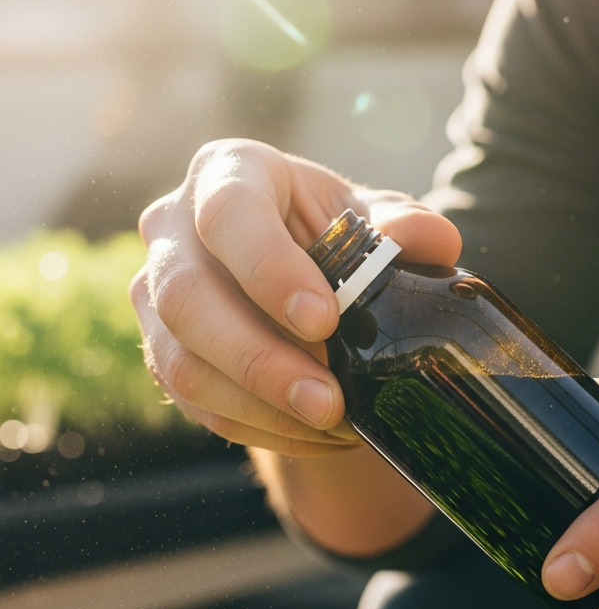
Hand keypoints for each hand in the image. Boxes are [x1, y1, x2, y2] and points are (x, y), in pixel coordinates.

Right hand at [131, 139, 460, 454]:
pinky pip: (195, 403)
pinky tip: (315, 436)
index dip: (268, 269)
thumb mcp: (374, 216)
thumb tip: (432, 240)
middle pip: (188, 299)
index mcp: (228, 173)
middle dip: (261, 360)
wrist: (303, 273)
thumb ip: (403, 224)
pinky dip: (259, 428)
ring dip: (258, 405)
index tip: (324, 320)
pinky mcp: (162, 352)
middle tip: (328, 401)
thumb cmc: (337, 232)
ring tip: (330, 423)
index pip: (228, 214)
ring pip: (181, 362)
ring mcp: (155, 295)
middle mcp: (172, 228)